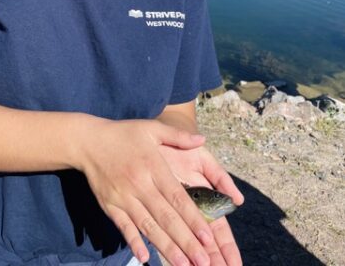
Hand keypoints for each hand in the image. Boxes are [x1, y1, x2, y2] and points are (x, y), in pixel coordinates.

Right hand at [77, 118, 217, 265]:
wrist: (88, 141)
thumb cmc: (123, 134)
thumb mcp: (151, 129)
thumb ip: (178, 135)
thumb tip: (202, 140)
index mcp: (153, 166)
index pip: (177, 197)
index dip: (193, 218)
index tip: (208, 237)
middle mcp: (139, 184)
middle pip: (166, 217)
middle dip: (186, 241)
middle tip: (203, 261)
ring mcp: (123, 197)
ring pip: (148, 226)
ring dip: (166, 248)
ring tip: (183, 265)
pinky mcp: (109, 205)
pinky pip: (123, 227)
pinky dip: (134, 242)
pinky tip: (144, 258)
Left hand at [158, 143, 244, 265]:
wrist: (156, 136)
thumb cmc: (182, 147)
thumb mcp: (203, 159)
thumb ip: (220, 177)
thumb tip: (238, 200)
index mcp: (204, 200)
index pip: (219, 230)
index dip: (226, 248)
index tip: (234, 265)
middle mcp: (188, 209)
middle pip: (204, 242)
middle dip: (212, 259)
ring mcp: (170, 211)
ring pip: (183, 241)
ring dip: (191, 258)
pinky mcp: (150, 208)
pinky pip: (156, 232)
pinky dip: (163, 247)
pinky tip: (170, 262)